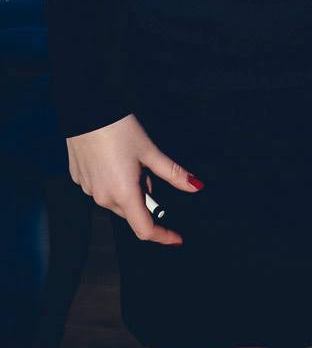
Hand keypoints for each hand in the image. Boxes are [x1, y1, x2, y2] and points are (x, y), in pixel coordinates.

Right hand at [67, 113, 203, 244]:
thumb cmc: (119, 128)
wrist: (86, 109)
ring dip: (128, 188)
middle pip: (132, 211)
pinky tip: (113, 157)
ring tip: (129, 157)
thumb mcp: (150, 151)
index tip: (177, 238)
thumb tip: (196, 186)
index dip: (163, 236)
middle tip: (148, 167)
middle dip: (145, 196)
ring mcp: (88, 190)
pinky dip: (112, 180)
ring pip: (116, 199)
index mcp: (123, 194)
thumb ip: (173, 173)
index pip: (145, 229)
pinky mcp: (78, 179)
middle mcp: (103, 198)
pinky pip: (100, 188)